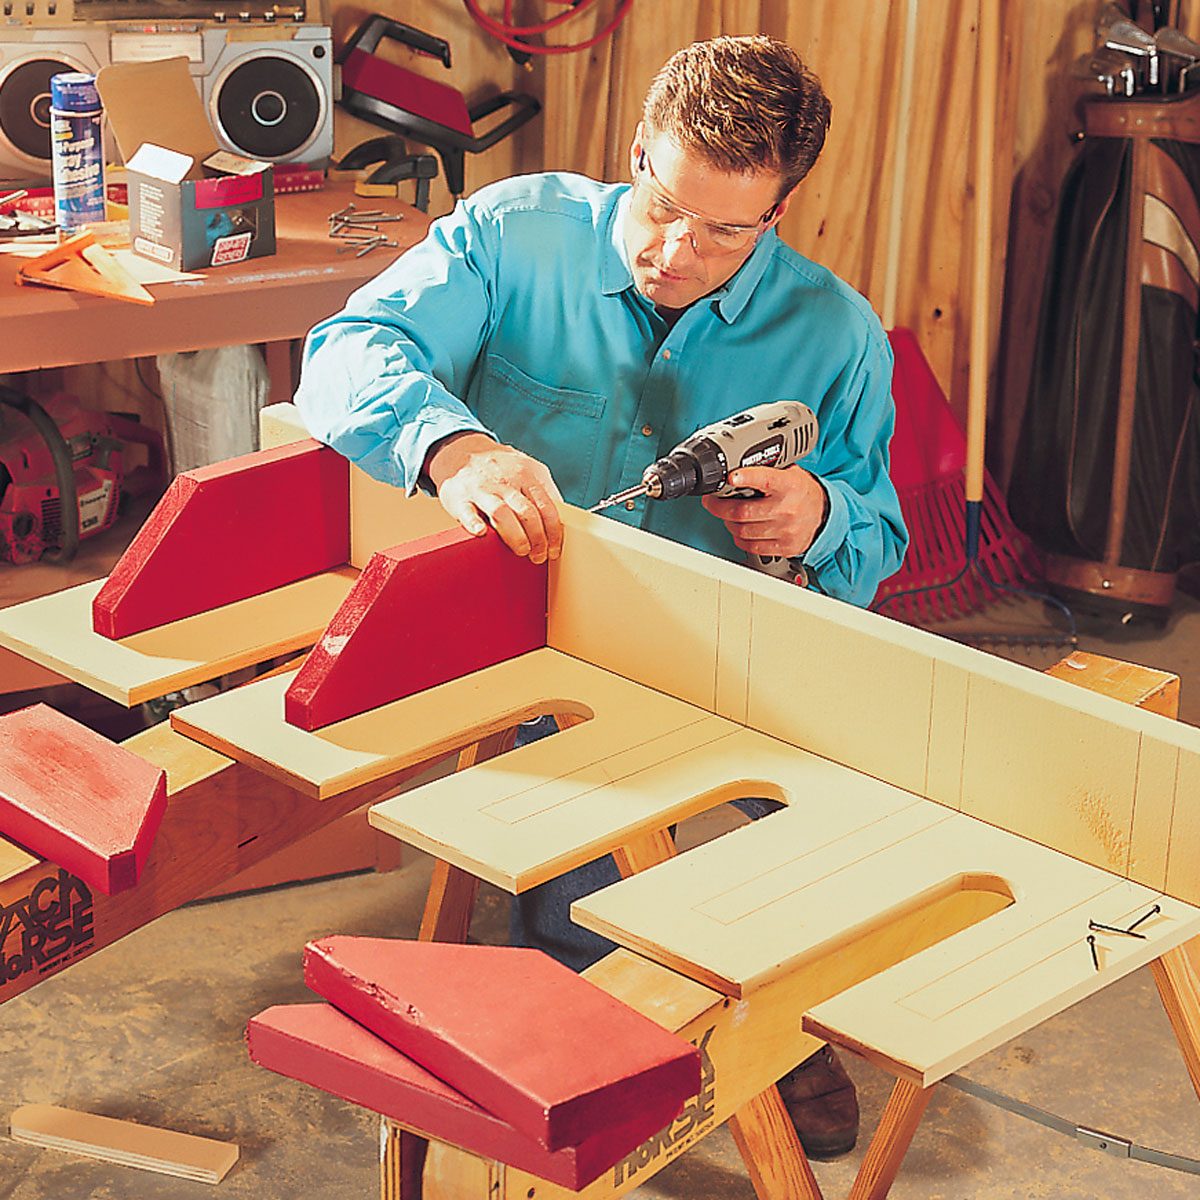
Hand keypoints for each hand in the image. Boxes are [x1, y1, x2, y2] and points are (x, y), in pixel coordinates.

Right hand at [425, 432, 563, 563]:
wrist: (459, 449)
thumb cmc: (497, 466)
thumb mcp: (526, 468)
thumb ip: (544, 489)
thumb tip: (561, 516)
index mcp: (525, 476)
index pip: (546, 506)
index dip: (553, 532)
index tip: (554, 549)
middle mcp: (504, 482)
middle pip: (527, 513)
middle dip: (537, 539)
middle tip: (538, 556)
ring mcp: (481, 489)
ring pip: (502, 513)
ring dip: (515, 537)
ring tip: (521, 551)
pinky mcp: (459, 497)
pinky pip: (467, 512)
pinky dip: (474, 524)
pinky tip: (482, 533)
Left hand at [701, 466, 828, 558]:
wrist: (824, 515)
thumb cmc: (802, 492)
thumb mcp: (789, 473)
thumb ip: (766, 469)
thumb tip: (736, 465)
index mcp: (789, 485)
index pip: (766, 479)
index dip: (747, 477)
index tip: (732, 476)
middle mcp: (787, 508)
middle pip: (743, 512)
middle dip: (720, 507)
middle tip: (712, 502)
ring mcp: (786, 530)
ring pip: (743, 531)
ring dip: (728, 523)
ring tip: (727, 516)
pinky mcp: (784, 547)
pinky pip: (751, 547)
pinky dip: (740, 538)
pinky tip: (740, 530)